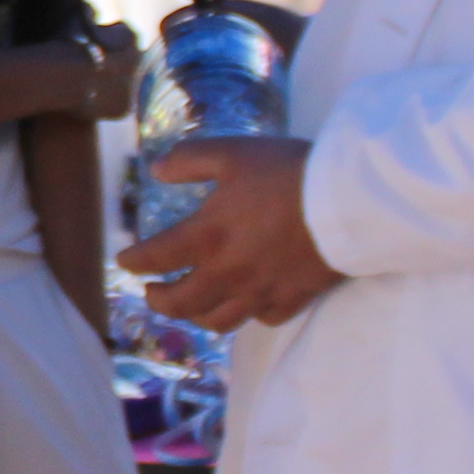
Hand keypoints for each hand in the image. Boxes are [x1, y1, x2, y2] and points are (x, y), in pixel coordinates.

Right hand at [55, 20, 148, 127]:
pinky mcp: (126, 107)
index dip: (104, 39)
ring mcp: (134, 86)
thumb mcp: (76, 19)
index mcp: (130, 37)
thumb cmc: (70, 43)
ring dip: (111, 84)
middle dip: (113, 63)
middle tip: (90, 67)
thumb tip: (92, 10)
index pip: (120, 35)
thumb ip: (87, 12)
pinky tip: (88, 101)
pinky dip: (106, 104)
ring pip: (123, 84)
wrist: (68, 76)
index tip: (91, 44)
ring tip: (87, 86)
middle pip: (126, 61)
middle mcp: (140, 60)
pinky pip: (116, 104)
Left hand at [119, 134, 339, 330]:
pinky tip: (245, 304)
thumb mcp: (233, 153)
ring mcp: (260, 292)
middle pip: (180, 304)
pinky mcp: (292, 299)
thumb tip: (156, 171)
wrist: (348, 202)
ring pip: (217, 321)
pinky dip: (247, 315)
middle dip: (158, 300)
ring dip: (195, 316)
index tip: (125, 261)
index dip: (134, 262)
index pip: (155, 259)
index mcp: (207, 238)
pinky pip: (261, 319)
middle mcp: (227, 274)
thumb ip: (190, 160)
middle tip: (151, 292)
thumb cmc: (287, 173)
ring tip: (190, 306)